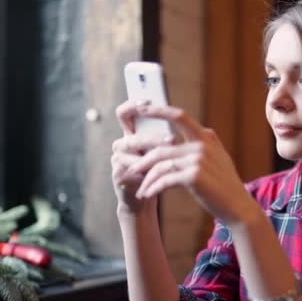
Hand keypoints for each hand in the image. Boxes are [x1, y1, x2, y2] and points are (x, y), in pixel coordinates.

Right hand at [111, 100, 173, 215]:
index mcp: (132, 134)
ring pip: (133, 154)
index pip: (125, 113)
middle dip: (154, 138)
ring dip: (153, 156)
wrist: (146, 199)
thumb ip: (167, 135)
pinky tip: (162, 175)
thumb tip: (184, 120)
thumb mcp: (163, 151)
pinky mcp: (119, 177)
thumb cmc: (157, 171)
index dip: (132, 106)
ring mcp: (117, 160)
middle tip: (172, 140)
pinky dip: (149, 173)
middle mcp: (121, 145)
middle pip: (133, 136)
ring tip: (171, 160)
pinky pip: (133, 172)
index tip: (147, 101)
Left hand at [128, 104, 260, 224]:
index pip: (180, 116)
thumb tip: (182, 142)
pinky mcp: (194, 176)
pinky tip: (148, 194)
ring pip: (160, 165)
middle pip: (161, 147)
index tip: (141, 108)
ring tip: (140, 189)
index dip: (159, 110)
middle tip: (130, 169)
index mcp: (207, 137)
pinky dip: (153, 188)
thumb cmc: (225, 187)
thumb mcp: (217, 159)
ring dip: (147, 179)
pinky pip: (165, 180)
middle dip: (142, 159)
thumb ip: (202, 147)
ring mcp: (198, 159)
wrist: (239, 207)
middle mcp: (203, 145)